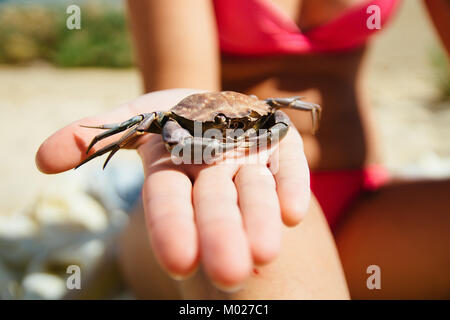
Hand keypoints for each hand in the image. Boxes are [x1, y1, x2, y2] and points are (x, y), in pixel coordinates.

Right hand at [36, 89, 310, 290]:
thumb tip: (44, 159)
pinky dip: (292, 187)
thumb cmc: (174, 114)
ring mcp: (249, 163)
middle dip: (221, 237)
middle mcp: (212, 175)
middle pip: (215, 208)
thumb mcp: (132, 116)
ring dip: (260, 221)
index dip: (172, 229)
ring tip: (266, 252)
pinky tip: (294, 213)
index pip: (168, 204)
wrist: (221, 105)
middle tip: (231, 275)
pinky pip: (289, 169)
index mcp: (174, 171)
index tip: (181, 262)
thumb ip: (92, 133)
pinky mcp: (280, 150)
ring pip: (254, 194)